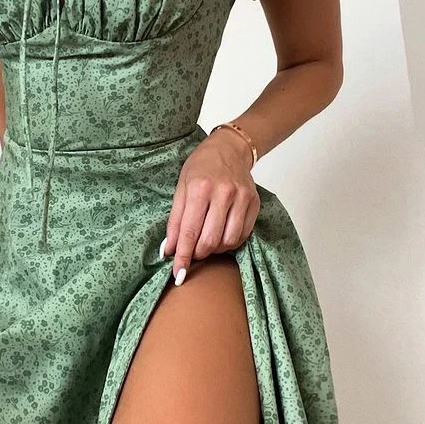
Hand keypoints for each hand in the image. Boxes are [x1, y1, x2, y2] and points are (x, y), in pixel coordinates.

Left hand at [160, 127, 260, 284]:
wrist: (229, 149)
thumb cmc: (201, 167)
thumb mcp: (181, 188)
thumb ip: (175, 220)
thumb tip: (170, 250)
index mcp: (200, 188)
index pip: (189, 231)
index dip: (183, 256)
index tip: (178, 274)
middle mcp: (223, 193)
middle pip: (210, 240)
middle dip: (198, 254)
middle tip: (192, 254)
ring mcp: (242, 198)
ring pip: (228, 241)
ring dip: (214, 250)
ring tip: (206, 243)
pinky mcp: (254, 203)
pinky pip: (243, 235)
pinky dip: (229, 243)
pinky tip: (221, 236)